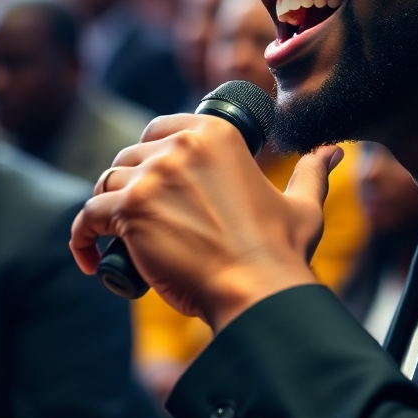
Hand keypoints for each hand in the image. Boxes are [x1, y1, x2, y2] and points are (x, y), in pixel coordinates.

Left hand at [69, 114, 342, 331]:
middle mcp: (182, 144)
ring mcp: (154, 174)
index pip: (161, 128)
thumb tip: (333, 150)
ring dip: (106, 209)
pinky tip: (90, 257)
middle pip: (131, 154)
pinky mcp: (131, 208)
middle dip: (129, 183)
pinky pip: (89, 215)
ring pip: (107, 181)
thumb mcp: (302, 205)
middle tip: (137, 218)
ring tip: (114, 239)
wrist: (258, 289)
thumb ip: (313, 171)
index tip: (153, 185)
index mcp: (217, 133)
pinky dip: (83, 236)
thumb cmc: (280, 251)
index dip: (152, 154)